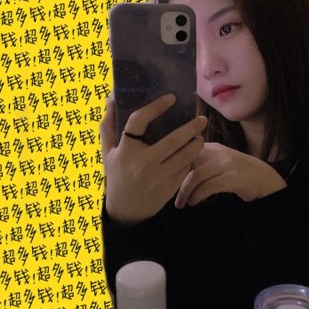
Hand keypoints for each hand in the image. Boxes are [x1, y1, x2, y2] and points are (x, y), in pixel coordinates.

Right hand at [100, 94, 206, 223]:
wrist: (125, 211)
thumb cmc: (117, 175)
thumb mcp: (107, 152)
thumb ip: (108, 126)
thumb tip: (112, 98)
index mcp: (125, 150)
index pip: (138, 121)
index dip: (155, 107)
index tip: (171, 98)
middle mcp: (142, 163)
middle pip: (172, 140)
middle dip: (191, 127)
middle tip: (201, 118)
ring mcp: (157, 177)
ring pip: (184, 155)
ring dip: (196, 143)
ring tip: (200, 135)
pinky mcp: (169, 188)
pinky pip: (185, 169)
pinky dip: (191, 158)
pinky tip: (193, 152)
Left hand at [174, 143, 286, 208]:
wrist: (264, 179)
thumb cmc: (237, 173)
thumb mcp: (218, 163)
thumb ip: (200, 164)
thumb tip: (175, 172)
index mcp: (211, 147)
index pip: (184, 151)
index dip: (170, 165)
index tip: (162, 178)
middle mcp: (217, 152)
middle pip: (186, 162)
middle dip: (173, 179)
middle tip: (166, 192)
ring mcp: (225, 164)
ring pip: (195, 176)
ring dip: (184, 192)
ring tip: (180, 203)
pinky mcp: (232, 177)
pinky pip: (208, 186)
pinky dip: (197, 196)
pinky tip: (193, 202)